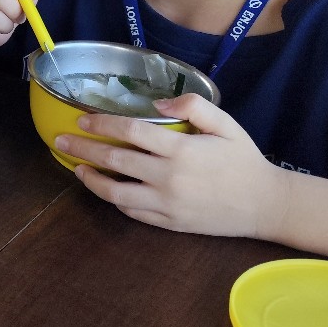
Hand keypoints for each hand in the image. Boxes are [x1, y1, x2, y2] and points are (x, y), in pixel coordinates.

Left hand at [57, 94, 289, 239]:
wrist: (266, 205)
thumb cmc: (243, 159)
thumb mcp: (226, 124)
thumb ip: (193, 106)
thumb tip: (158, 103)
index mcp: (181, 150)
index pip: (130, 133)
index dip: (101, 124)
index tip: (82, 119)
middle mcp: (169, 178)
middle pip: (114, 161)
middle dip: (83, 149)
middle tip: (62, 140)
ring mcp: (167, 204)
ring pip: (116, 194)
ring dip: (91, 180)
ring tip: (75, 168)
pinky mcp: (169, 223)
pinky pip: (133, 213)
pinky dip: (114, 201)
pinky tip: (104, 188)